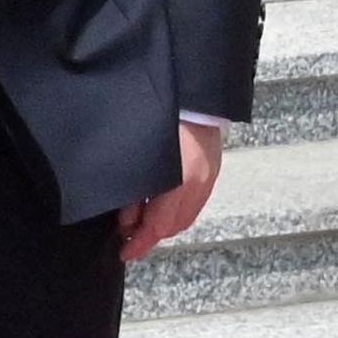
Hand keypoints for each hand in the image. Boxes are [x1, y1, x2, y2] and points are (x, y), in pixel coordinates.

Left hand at [117, 121, 225, 263]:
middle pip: (175, 225)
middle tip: (127, 233)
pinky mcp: (212, 165)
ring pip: (187, 214)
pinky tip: (159, 199)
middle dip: (151, 234)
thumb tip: (126, 217)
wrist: (191, 85)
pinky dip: (176, 207)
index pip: (160, 225)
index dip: (140, 242)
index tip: (124, 252)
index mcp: (180, 180)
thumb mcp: (138, 155)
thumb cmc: (159, 115)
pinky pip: (195, 199)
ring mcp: (210, 174)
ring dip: (164, 221)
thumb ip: (133, 190)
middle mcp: (199, 181)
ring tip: (140, 215)